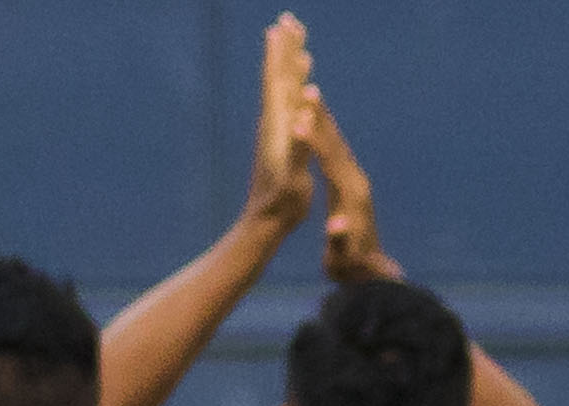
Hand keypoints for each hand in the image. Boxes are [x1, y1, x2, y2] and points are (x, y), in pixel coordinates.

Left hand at [245, 15, 319, 234]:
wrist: (264, 222)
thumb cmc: (282, 202)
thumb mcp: (294, 177)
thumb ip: (299, 145)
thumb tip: (303, 117)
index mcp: (279, 126)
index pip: (280, 81)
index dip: (284, 53)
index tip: (286, 26)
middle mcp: (274, 122)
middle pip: (279, 76)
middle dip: (284, 47)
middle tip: (287, 19)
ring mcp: (276, 130)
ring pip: (282, 87)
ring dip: (288, 62)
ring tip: (293, 39)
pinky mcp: (280, 139)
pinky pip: (289, 103)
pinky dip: (294, 86)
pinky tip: (300, 83)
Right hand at [312, 93, 395, 281]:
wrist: (370, 273)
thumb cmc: (351, 267)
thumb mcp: (342, 258)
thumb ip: (339, 239)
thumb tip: (335, 224)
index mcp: (350, 196)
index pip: (330, 162)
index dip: (315, 140)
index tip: (300, 120)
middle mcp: (357, 183)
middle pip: (336, 144)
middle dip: (321, 117)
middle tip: (309, 90)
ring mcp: (357, 182)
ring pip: (338, 144)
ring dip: (325, 120)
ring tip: (312, 96)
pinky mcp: (354, 184)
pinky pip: (338, 152)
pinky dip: (328, 135)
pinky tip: (319, 124)